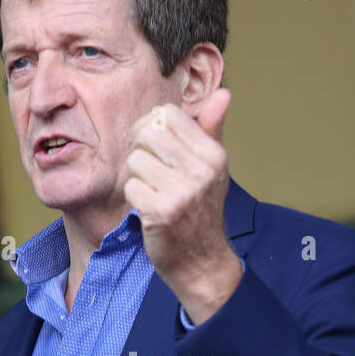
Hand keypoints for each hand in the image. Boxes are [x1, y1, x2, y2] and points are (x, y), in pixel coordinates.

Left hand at [124, 88, 241, 323]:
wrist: (202, 262)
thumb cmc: (201, 210)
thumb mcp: (212, 168)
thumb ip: (212, 129)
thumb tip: (223, 93)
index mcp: (214, 155)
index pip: (167, 114)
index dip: (151, 126)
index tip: (155, 147)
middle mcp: (202, 171)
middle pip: (147, 132)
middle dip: (140, 149)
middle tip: (149, 170)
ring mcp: (182, 193)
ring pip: (135, 159)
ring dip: (136, 176)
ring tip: (152, 191)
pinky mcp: (161, 212)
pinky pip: (131, 186)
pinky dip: (134, 198)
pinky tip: (149, 208)